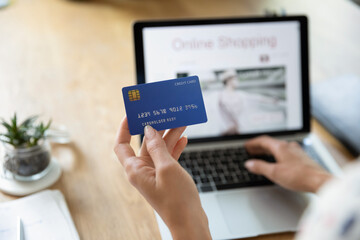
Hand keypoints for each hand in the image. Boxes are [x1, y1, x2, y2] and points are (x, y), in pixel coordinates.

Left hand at [114, 117, 210, 239]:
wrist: (190, 222)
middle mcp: (142, 171)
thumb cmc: (177, 200)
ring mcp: (154, 174)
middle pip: (144, 144)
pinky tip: (184, 139)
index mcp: (135, 170)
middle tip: (163, 114)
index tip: (132, 114)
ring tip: (180, 122)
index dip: (124, 128)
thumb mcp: (167, 168)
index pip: (121, 145)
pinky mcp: (166, 177)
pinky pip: (167, 158)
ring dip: (169, 136)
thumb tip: (148, 130)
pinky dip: (175, 148)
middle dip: (155, 128)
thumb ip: (157, 147)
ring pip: (159, 149)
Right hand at [244, 136, 332, 192]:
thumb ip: (260, 167)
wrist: (319, 181)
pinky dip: (277, 154)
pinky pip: (286, 152)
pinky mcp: (302, 158)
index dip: (253, 143)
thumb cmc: (299, 176)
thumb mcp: (274, 173)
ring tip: (262, 155)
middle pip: (271, 143)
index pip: (263, 140)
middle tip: (251, 150)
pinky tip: (278, 161)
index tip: (247, 145)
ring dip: (268, 150)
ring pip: (279, 147)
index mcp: (281, 147)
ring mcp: (296, 152)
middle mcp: (289, 147)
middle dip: (259, 146)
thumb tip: (249, 163)